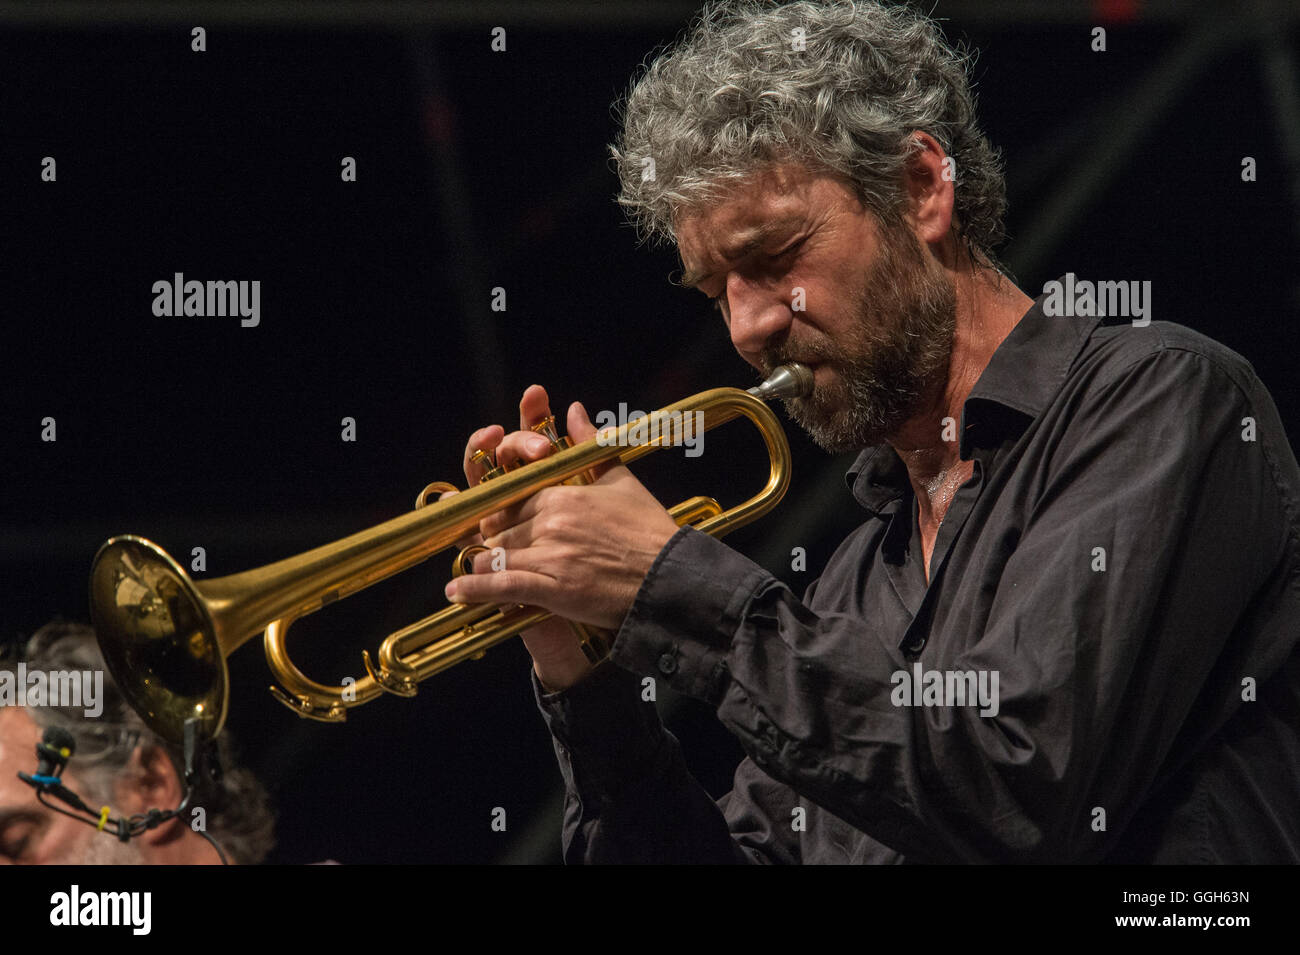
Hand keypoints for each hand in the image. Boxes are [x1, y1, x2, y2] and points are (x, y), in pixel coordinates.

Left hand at [446, 395, 679, 632]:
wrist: (670, 579)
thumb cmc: (649, 531)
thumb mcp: (619, 479)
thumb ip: (587, 444)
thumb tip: (572, 409)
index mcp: (562, 493)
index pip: (512, 497)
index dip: (502, 510)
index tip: (497, 519)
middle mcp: (551, 521)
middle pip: (500, 527)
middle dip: (494, 538)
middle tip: (489, 549)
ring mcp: (550, 555)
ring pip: (497, 555)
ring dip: (483, 565)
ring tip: (471, 574)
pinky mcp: (553, 589)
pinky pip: (503, 586)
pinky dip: (476, 590)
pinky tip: (456, 593)